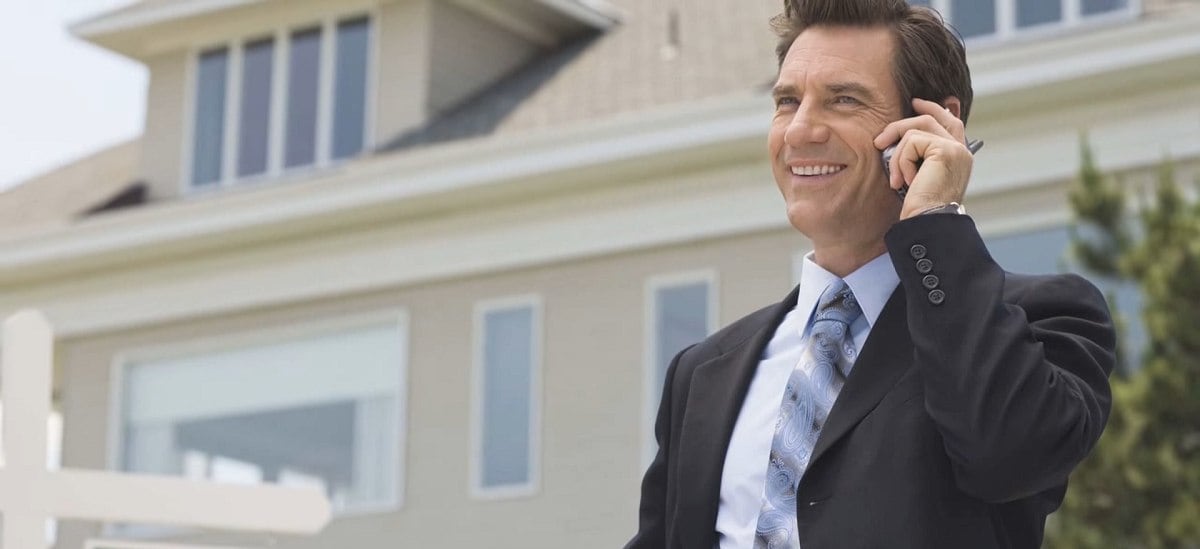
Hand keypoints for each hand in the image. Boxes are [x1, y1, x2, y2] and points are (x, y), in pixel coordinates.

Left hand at [873, 98, 974, 218]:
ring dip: (897, 152)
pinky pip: (911, 142)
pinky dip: (901, 161)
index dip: (934, 109)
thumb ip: (919, 156)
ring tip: (895, 177)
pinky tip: (904, 181)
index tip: (915, 103)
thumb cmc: (920, 207)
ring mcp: (955, 149)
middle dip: (903, 123)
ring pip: (916, 129)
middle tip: (881, 138)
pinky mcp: (945, 150)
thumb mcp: (919, 177)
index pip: (951, 121)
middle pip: (931, 118)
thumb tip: (900, 138)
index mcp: (959, 156)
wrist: (928, 222)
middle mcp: (961, 150)